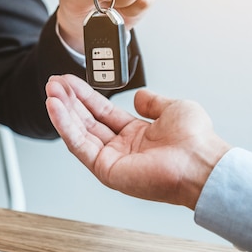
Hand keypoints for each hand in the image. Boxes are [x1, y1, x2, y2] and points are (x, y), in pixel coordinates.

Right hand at [45, 74, 230, 208]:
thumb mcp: (173, 108)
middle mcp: (121, 148)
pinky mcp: (105, 170)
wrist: (201, 162)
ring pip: (79, 132)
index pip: (102, 111)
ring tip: (51, 92)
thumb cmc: (195, 141)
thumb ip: (152, 101)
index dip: (85, 95)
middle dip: (69, 100)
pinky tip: (55, 108)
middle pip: (87, 120)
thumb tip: (139, 95)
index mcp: (136, 134)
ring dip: (62, 111)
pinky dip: (65, 125)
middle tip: (54, 84)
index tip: (70, 82)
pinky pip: (79, 145)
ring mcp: (112, 159)